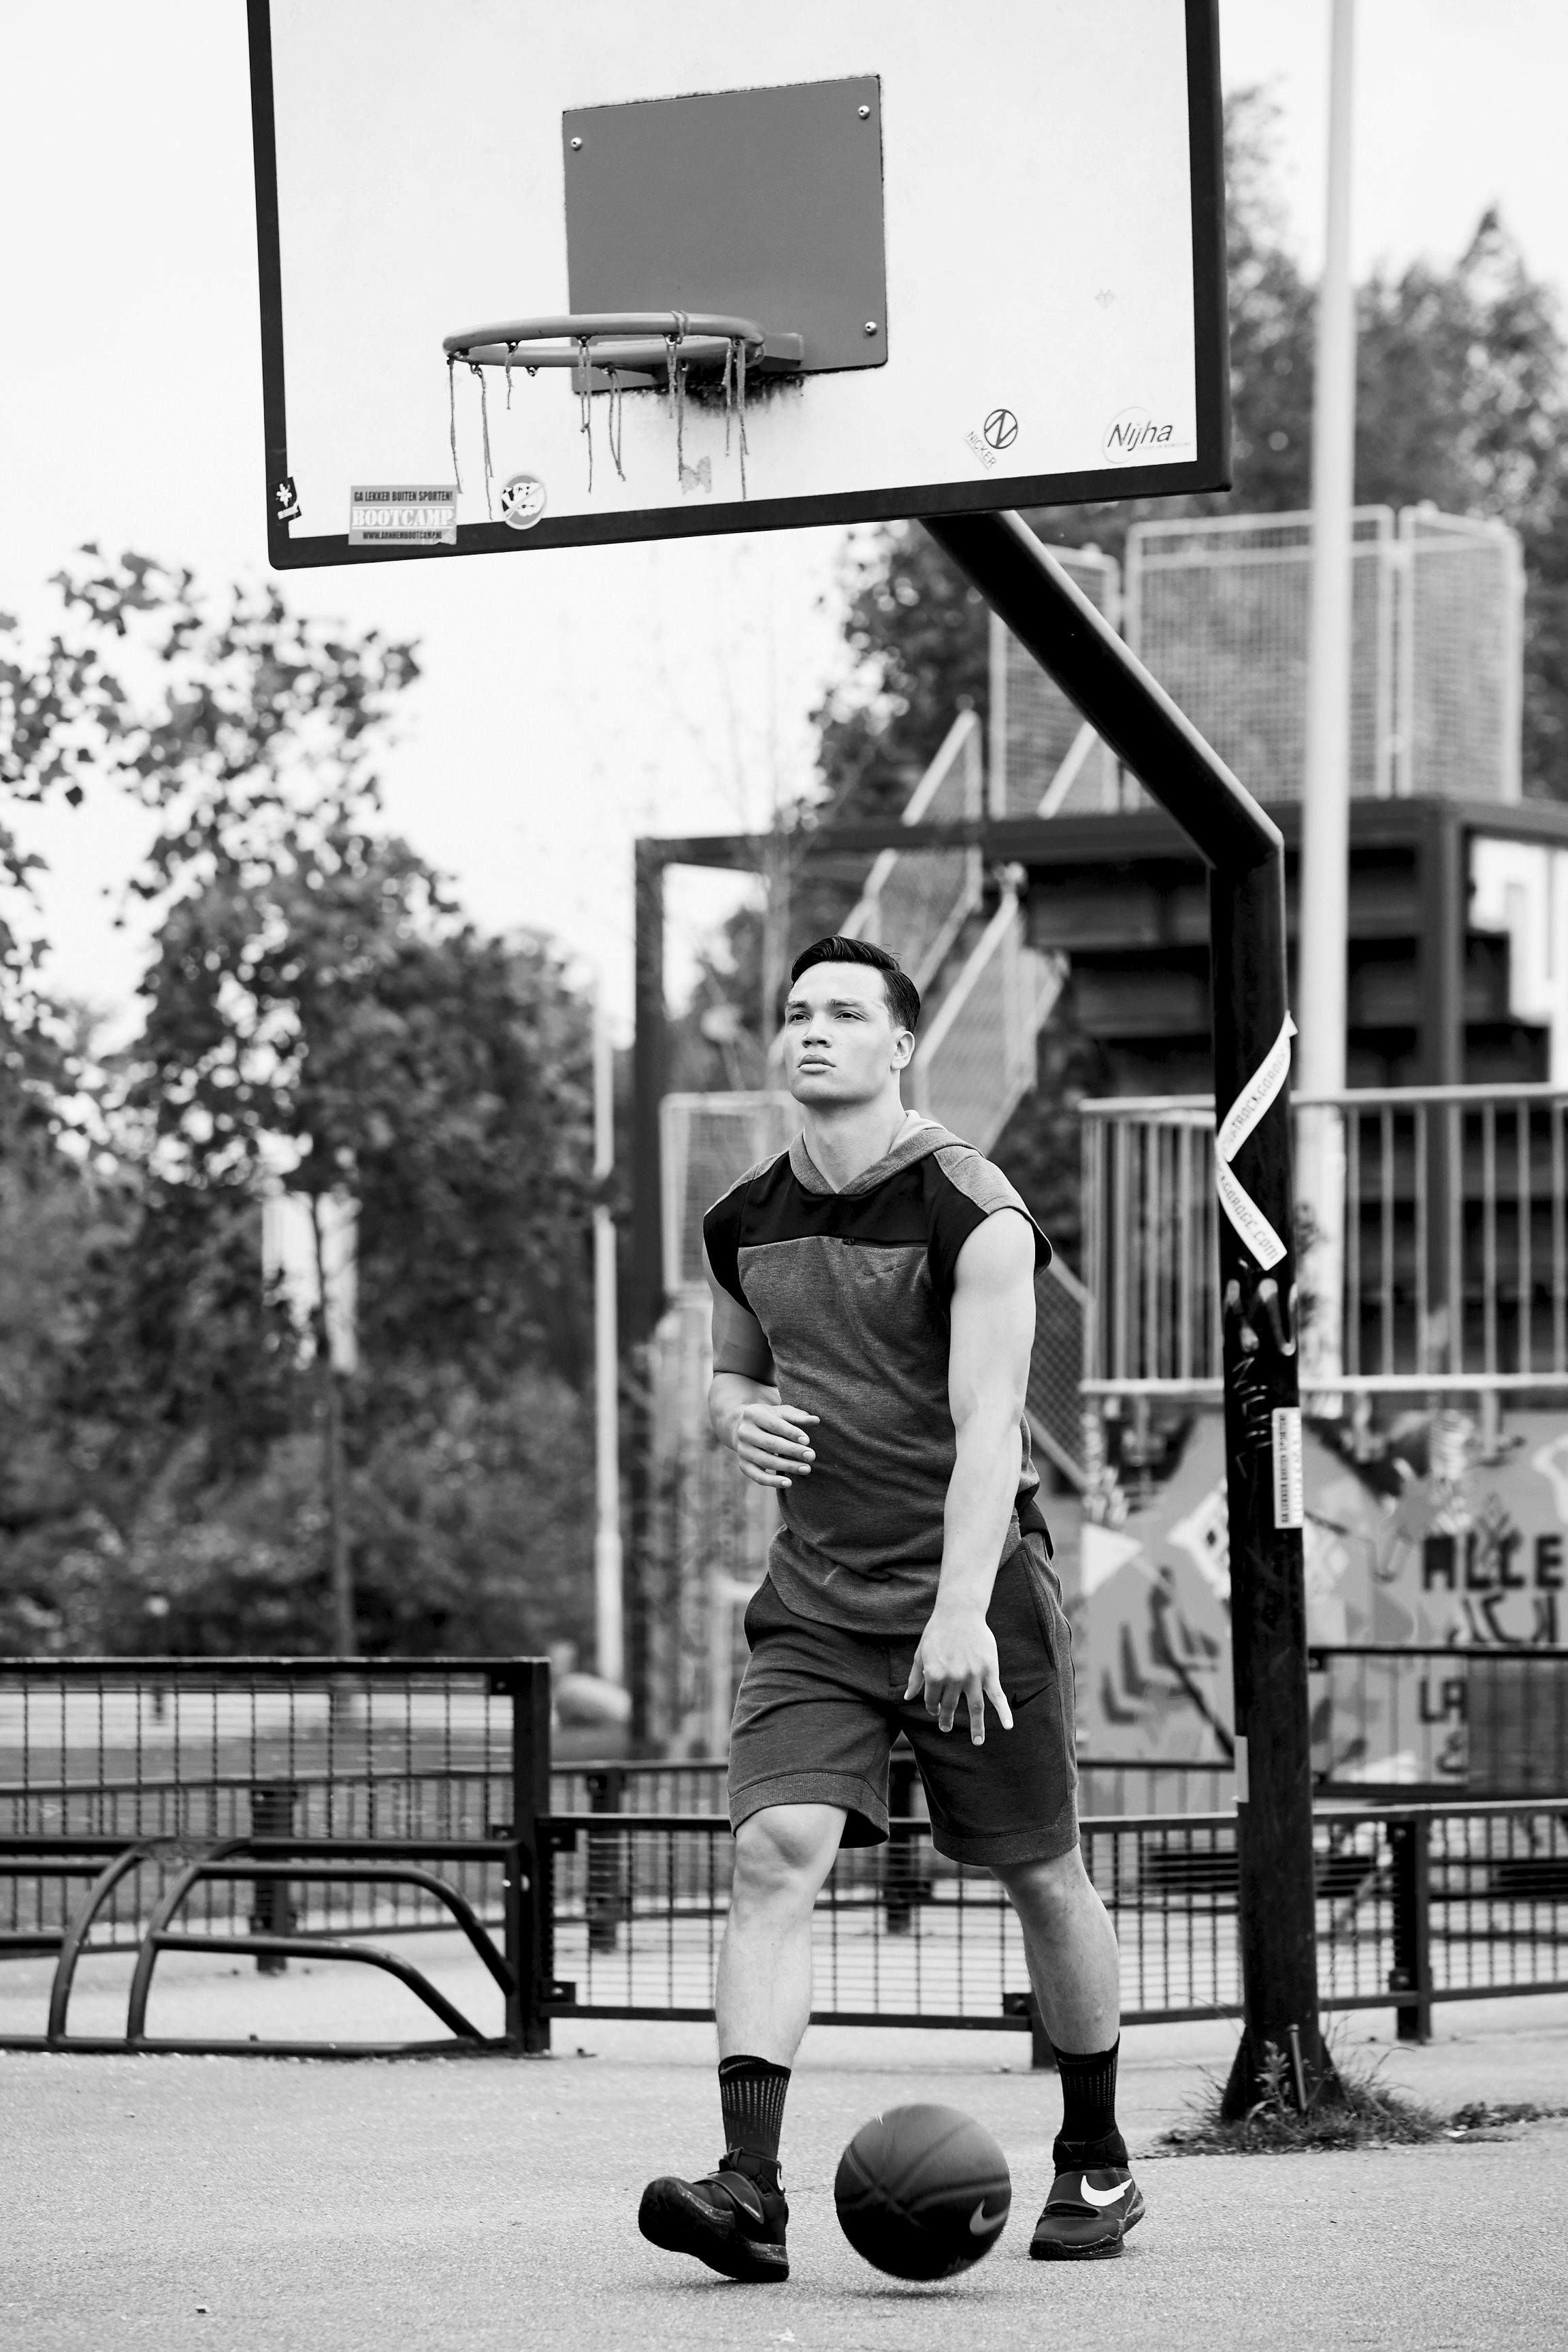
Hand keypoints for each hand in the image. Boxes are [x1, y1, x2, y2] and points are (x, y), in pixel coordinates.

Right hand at [733, 1400, 818, 1489]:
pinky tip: (788, 1483)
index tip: (808, 1441)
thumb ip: (798, 1417)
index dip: (792, 1433)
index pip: (775, 1425)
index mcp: (753, 1414)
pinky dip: (772, 1482)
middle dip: (793, 1451)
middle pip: (770, 1444)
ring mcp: (742, 1450)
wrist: (743, 1428)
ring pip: (765, 1461)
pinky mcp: (743, 1465)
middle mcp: (744, 1432)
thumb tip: (816, 1420)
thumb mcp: (781, 1413)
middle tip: (811, 1456)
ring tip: (806, 1469)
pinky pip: (757, 1476)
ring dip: (787, 1467)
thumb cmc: (769, 1419)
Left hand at [904, 1606, 1013, 1744]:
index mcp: (934, 1675)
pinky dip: (1004, 1712)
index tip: (935, 1709)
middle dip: (947, 1719)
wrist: (960, 1612)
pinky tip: (1007, 1726)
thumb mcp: (921, 1654)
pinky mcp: (990, 1672)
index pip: (931, 1700)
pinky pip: (997, 1696)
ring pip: (975, 1709)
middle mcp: (954, 1679)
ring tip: (977, 1741)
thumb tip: (907, 1697)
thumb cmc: (938, 1632)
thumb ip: (916, 1677)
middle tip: (946, 1727)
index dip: (932, 1707)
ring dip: (976, 1728)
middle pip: (951, 1706)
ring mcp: (973, 1676)